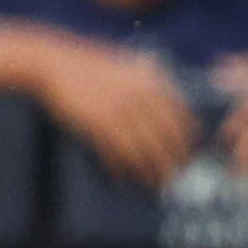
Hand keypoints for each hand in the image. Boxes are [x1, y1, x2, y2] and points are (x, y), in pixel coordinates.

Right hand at [30, 38, 199, 188]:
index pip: (178, 115)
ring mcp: (116, 112)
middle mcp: (136, 98)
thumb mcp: (127, 64)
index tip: (190, 152)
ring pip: (141, 150)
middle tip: (176, 175)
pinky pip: (114, 153)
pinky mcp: (95, 125)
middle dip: (173, 161)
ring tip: (154, 183)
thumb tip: (167, 97)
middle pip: (164, 138)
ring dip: (150, 170)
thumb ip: (149, 79)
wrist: (57, 64)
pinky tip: (124, 176)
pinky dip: (120, 167)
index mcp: (148, 83)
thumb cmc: (91, 64)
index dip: (187, 137)